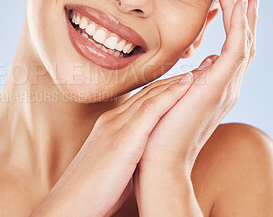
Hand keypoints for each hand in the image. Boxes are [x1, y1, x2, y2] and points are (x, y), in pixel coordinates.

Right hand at [30, 73, 195, 216]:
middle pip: (148, 93)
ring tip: (202, 71)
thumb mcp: (115, 165)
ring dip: (178, 82)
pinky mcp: (122, 139)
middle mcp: (112, 120)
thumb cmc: (93, 192)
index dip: (165, 90)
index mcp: (110, 126)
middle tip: (200, 69)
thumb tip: (147, 155)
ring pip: (151, 96)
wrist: (70, 204)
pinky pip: (150, 109)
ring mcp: (115, 127)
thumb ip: (130, 153)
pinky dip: (170, 95)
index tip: (185, 84)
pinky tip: (188, 84)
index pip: (142, 101)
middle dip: (174, 80)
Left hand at [134, 0, 258, 214]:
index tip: (229, 5)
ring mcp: (223, 89)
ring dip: (241, 13)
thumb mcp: (173, 103)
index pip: (228, 53)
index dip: (231, 28)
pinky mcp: (215, 88)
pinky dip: (240, 26)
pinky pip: (235, 49)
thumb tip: (195, 70)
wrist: (158, 165)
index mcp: (212, 91)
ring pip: (242, 43)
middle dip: (240, 16)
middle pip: (240, 45)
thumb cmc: (160, 137)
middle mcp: (224, 89)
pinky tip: (240, 5)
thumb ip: (186, 86)